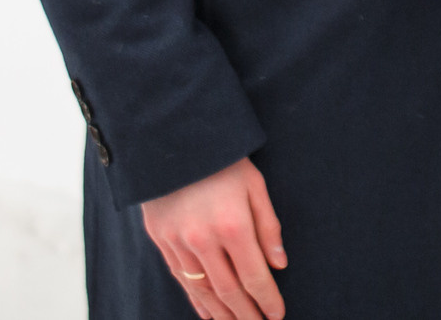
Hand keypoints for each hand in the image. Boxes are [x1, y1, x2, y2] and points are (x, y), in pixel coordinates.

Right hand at [141, 155, 287, 319]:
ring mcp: (178, 242)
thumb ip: (268, 226)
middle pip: (229, 291)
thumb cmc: (222, 159)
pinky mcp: (161, 239)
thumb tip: (279, 264)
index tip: (277, 315)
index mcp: (232, 225)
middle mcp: (203, 240)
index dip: (267, 299)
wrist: (172, 138)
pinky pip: (181, 278)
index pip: (254, 276)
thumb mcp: (255, 185)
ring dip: (222, 314)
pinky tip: (208, 312)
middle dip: (247, 315)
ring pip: (203, 290)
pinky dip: (196, 299)